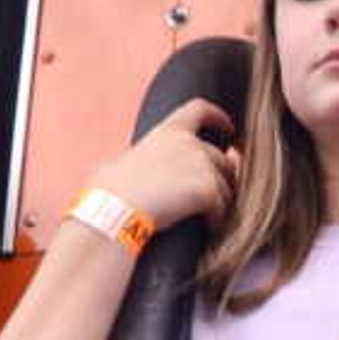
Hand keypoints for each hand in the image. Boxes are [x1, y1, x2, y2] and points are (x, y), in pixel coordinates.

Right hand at [93, 99, 241, 230]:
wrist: (115, 209)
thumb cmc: (109, 191)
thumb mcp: (122, 161)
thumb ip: (139, 156)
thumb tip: (128, 163)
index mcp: (169, 131)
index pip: (200, 110)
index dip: (219, 118)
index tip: (228, 129)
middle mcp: (191, 144)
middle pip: (223, 158)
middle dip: (225, 176)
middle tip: (220, 194)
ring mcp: (203, 166)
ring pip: (227, 186)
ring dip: (221, 203)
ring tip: (210, 219)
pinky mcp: (209, 191)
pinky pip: (223, 209)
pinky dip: (217, 221)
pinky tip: (209, 230)